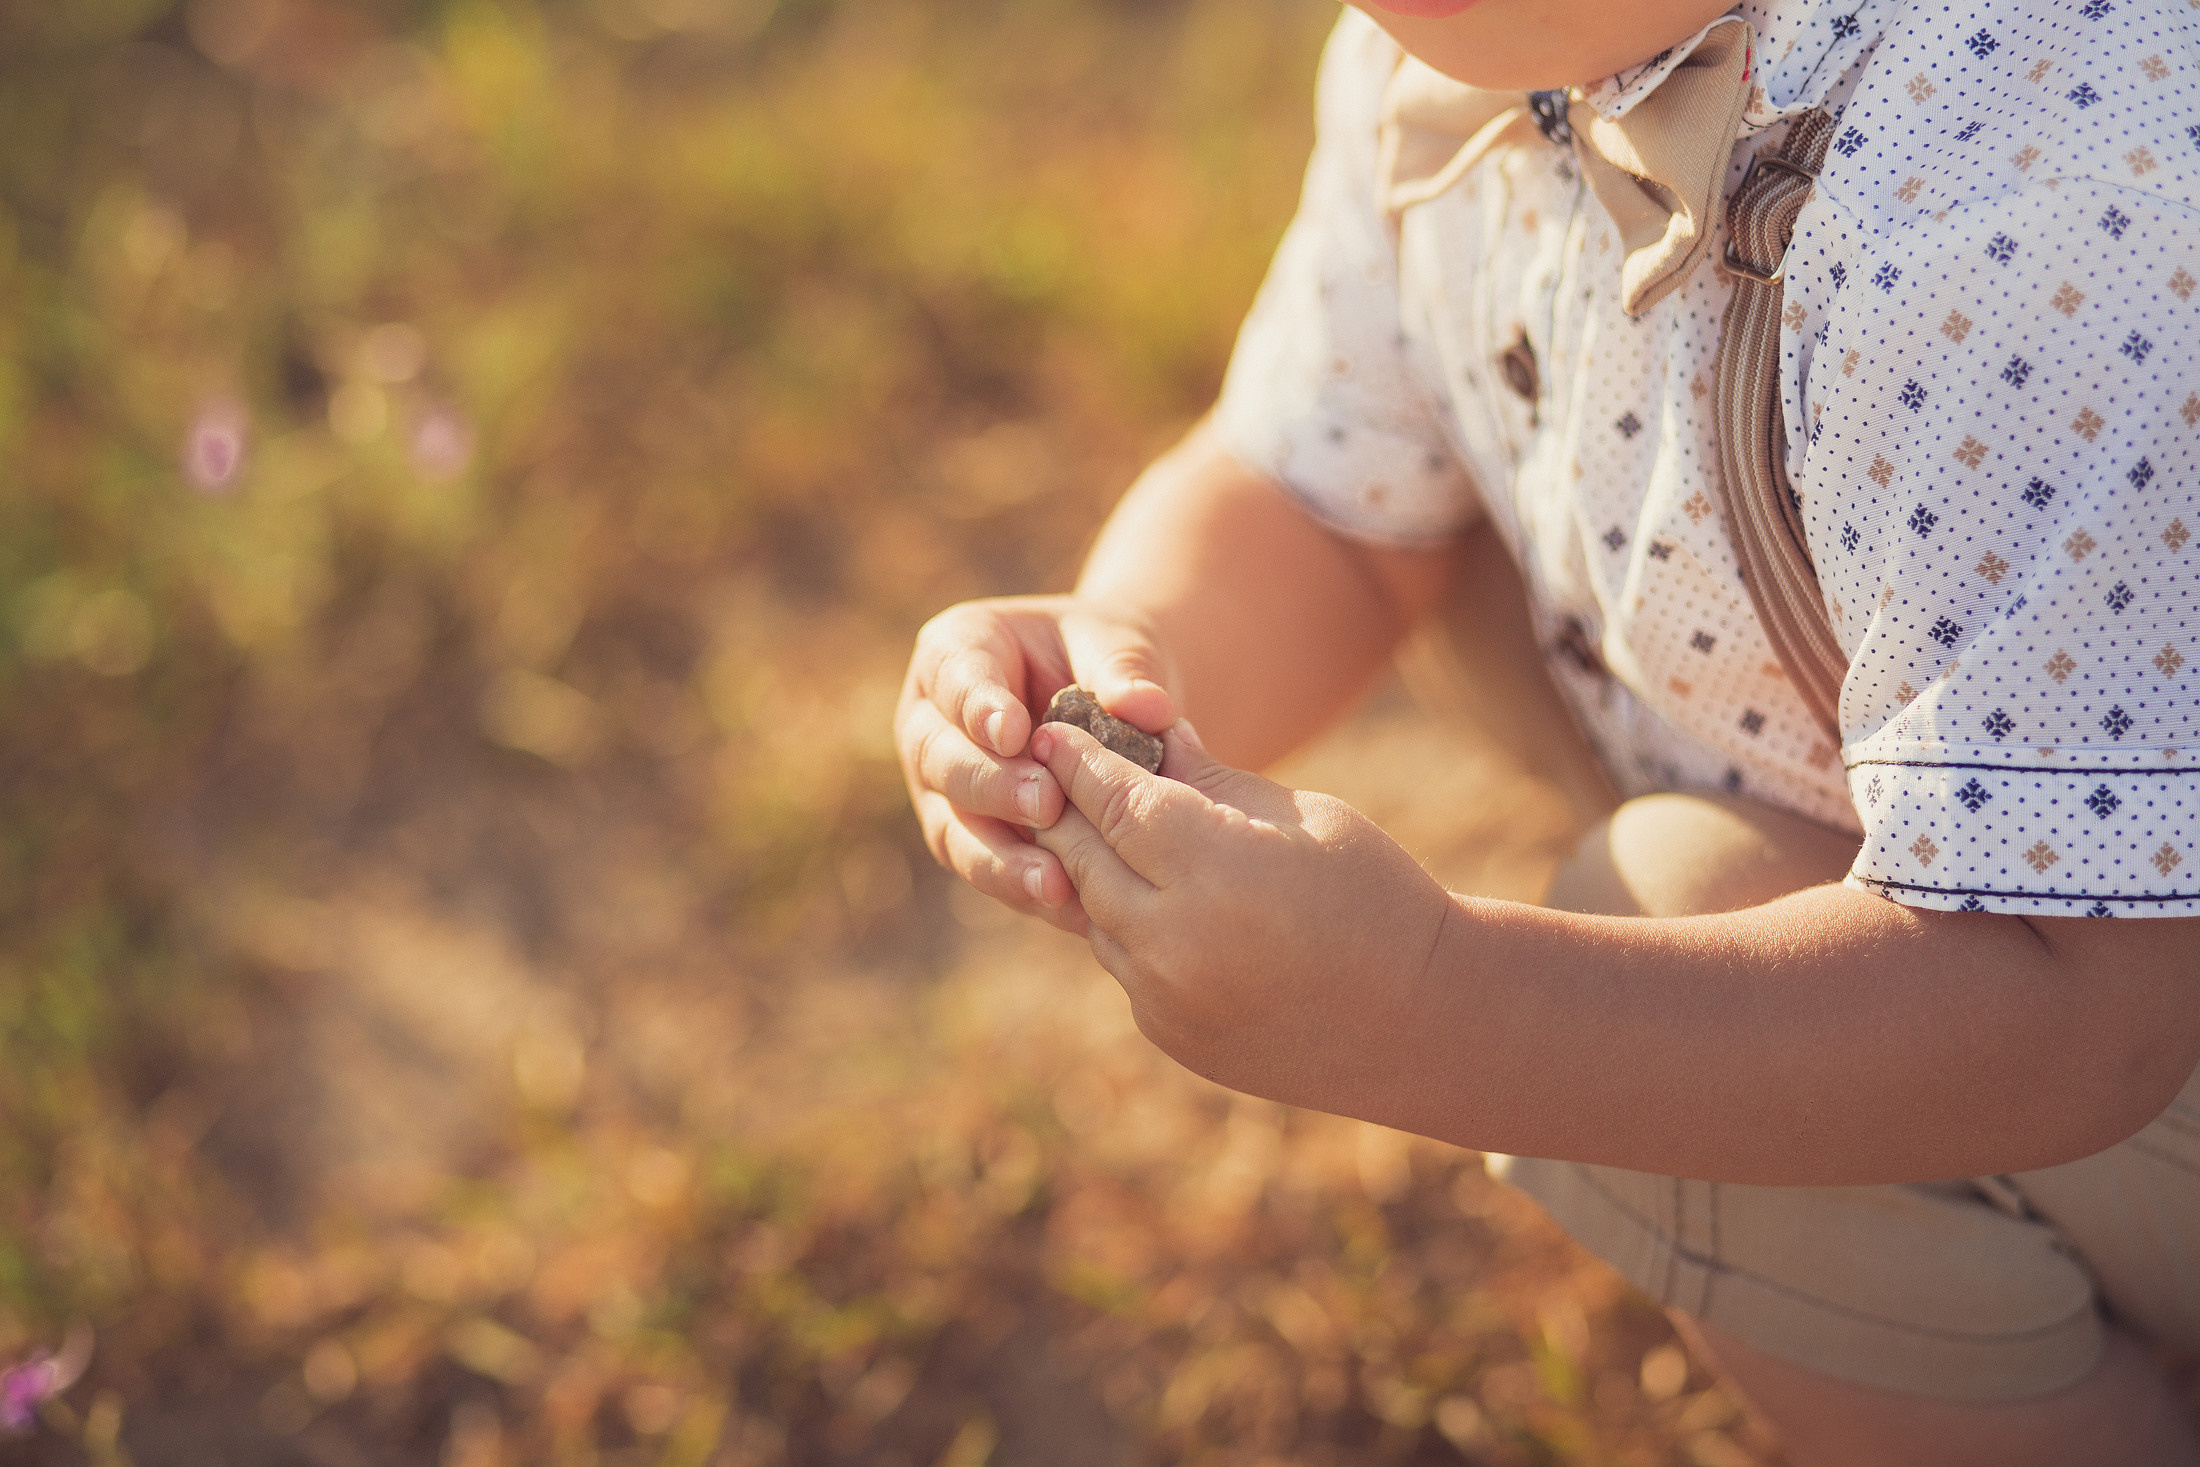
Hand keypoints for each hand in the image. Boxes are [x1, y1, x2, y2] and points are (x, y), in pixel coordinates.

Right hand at [897, 595, 1177, 932]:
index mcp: (956, 652)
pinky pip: (984, 870)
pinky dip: (1022, 889)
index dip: (979, 709)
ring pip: (953, 829)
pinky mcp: (966, 838)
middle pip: (942, 759)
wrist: (1107, 701)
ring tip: (1053, 881)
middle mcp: (930, 722)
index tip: (1014, 734)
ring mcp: (940, 788)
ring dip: (1000, 858)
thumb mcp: (1117, 644)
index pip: (957, 679)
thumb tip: (1147, 709)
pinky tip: (1066, 906)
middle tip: (1046, 805)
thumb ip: (1125, 668)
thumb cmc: (1103, 658)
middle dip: (992, 787)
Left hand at [1028, 718, 1453, 1115]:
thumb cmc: (1375, 895)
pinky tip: (1146, 900)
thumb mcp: (1300, 814)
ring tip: (1090, 830)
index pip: (1113, 798)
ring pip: (1094, 915)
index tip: (1052, 730)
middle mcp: (1173, 940)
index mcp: (1211, 867)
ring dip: (1090, 872)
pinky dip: (1126, 928)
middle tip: (1043, 773)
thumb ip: (1209, 779)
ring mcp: (1166, 997)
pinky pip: (1124, 965)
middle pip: (1081, 857)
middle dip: (1062, 809)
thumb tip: (1145, 732)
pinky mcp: (1170, 1035)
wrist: (1424, 1022)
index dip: (1077, 760)